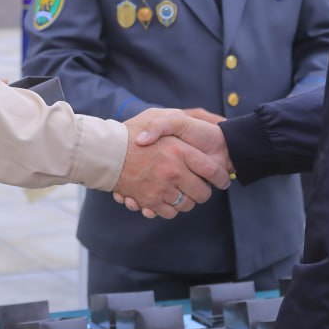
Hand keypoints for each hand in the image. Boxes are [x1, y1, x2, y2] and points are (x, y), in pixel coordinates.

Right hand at [114, 109, 229, 218]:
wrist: (104, 150)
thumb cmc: (132, 130)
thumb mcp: (156, 116)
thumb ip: (174, 123)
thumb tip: (192, 135)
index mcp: (179, 150)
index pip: (211, 170)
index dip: (221, 177)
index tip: (223, 179)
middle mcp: (172, 171)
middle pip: (202, 193)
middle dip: (204, 192)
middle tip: (201, 188)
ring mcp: (160, 188)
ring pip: (186, 205)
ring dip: (187, 201)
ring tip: (182, 192)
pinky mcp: (149, 201)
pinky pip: (168, 212)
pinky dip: (169, 208)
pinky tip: (166, 198)